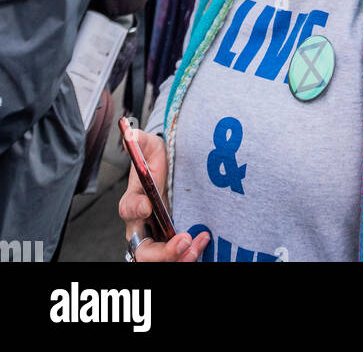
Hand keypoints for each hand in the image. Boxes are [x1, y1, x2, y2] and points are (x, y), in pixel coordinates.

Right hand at [118, 128, 208, 263]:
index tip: (148, 204)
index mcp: (134, 202)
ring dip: (178, 258)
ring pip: (159, 262)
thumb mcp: (151, 147)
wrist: (170, 175)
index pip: (127, 210)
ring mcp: (156, 241)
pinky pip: (176, 260)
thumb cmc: (156, 164)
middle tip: (183, 239)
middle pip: (142, 252)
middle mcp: (142, 228)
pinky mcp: (171, 248)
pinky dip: (189, 256)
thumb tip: (131, 133)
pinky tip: (203, 241)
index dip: (135, 209)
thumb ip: (140, 141)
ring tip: (196, 244)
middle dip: (162, 253)